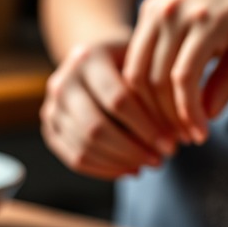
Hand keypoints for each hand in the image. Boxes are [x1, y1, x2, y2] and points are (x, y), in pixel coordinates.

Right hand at [40, 40, 177, 179]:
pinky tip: (129, 169)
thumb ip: (156, 91)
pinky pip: (75, 158)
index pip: (118, 100)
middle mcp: (63, 80)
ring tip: (148, 164)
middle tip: (161, 160)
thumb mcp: (145, 62)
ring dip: (120, 162)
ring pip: (84, 146)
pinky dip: (105, 169)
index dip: (147, 127)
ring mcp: (52, 105)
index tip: (172, 145)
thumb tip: (177, 136)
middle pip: (96, 127)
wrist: (98, 57)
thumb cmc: (131, 61)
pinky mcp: (50, 127)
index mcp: (88, 57)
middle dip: (133, 150)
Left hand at [122, 0, 227, 142]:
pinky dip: (189, 109)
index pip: (132, 71)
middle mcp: (159, 12)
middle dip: (154, 120)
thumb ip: (214, 80)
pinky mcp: (206, 22)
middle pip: (139, 81)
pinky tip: (203, 127)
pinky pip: (184, 78)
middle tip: (175, 146)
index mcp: (155, 14)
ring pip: (159, 82)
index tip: (165, 134)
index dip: (144, 110)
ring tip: (192, 139)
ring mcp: (180, 15)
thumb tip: (204, 117)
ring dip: (173, 119)